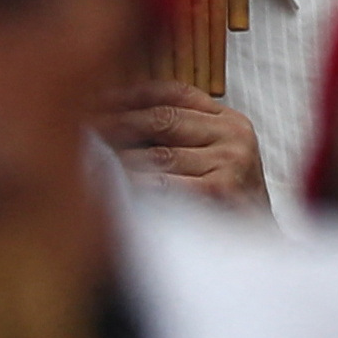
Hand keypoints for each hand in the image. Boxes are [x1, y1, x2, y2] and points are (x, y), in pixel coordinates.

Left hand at [94, 82, 264, 208]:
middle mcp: (234, 134)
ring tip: (85, 155)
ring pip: (157, 153)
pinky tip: (110, 184)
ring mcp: (230, 161)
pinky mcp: (220, 190)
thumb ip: (181, 135)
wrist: (257, 245)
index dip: (131, 94)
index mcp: (230, 120)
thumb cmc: (226, 202)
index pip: (175, 93)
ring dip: (117, 156)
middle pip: (162, 118)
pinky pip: (163, 183)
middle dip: (116, 122)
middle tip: (80, 126)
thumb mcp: (215, 157)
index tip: (96, 100)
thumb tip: (114, 117)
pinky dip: (132, 184)